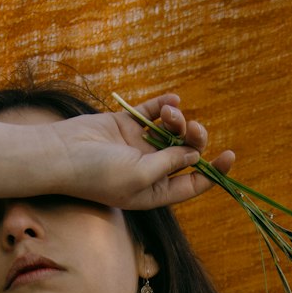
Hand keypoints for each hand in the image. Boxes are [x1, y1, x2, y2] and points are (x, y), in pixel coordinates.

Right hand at [44, 91, 235, 209]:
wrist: (62, 154)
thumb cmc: (98, 174)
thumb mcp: (140, 175)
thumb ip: (169, 164)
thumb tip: (194, 155)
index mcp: (154, 192)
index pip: (191, 184)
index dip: (213, 172)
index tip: (229, 155)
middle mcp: (149, 170)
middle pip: (184, 154)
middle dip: (195, 139)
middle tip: (194, 129)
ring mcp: (137, 147)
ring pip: (170, 132)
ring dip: (177, 120)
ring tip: (171, 113)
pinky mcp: (126, 125)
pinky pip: (152, 113)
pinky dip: (165, 106)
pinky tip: (173, 100)